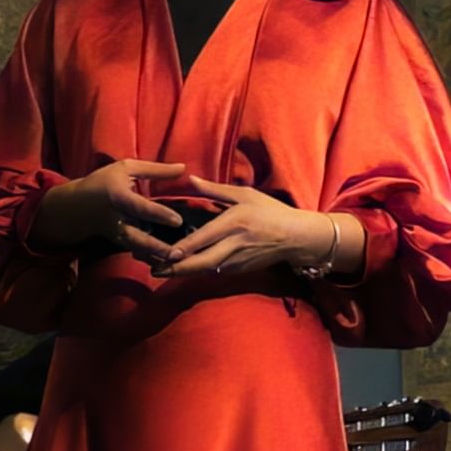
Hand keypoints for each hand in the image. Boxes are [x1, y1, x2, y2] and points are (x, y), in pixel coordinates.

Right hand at [38, 159, 187, 262]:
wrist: (76, 206)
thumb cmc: (104, 182)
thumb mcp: (127, 168)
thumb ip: (156, 170)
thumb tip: (183, 168)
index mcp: (119, 197)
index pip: (141, 208)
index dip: (159, 214)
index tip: (178, 221)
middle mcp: (117, 219)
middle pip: (137, 237)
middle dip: (156, 247)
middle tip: (177, 253)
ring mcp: (117, 233)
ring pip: (136, 248)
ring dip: (155, 256)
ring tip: (175, 261)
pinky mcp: (118, 242)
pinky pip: (135, 251)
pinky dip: (149, 257)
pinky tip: (166, 263)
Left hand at [154, 177, 330, 277]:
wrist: (296, 238)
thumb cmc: (270, 212)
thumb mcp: (245, 194)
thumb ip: (215, 190)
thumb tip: (190, 179)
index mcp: (234, 223)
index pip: (205, 238)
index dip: (185, 248)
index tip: (167, 254)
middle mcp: (234, 245)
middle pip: (201, 263)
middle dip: (177, 269)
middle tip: (155, 270)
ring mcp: (237, 261)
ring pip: (205, 270)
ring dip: (184, 271)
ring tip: (161, 270)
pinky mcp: (239, 270)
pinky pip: (214, 270)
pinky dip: (198, 270)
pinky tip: (183, 268)